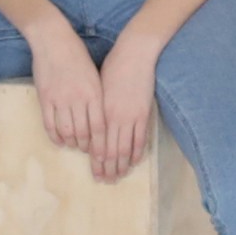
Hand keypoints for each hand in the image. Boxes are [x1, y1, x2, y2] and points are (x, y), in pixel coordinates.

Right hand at [29, 25, 102, 156]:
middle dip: (87, 147)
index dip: (101, 144)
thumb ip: (97, 97)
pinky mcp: (45, 98)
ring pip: (67, 131)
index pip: (100, 126)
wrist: (53, 40)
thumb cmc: (77, 55)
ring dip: (71, 143)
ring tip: (74, 145)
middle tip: (88, 151)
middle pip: (84, 133)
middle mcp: (78, 98)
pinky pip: (50, 124)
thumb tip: (101, 119)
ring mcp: (60, 99)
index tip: (102, 154)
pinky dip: (55, 137)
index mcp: (94, 92)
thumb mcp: (94, 75)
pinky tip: (60, 141)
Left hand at [89, 36, 162, 183]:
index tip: (95, 172)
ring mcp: (130, 116)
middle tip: (105, 181)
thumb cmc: (113, 66)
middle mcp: (113, 117)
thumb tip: (92, 125)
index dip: (96, 160)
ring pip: (124, 148)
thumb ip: (96, 108)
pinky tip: (134, 161)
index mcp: (99, 111)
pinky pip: (140, 138)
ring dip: (121, 164)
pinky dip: (137, 152)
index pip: (97, 143)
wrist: (134, 53)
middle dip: (107, 167)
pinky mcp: (143, 113)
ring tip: (118, 176)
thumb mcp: (97, 87)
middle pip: (109, 149)